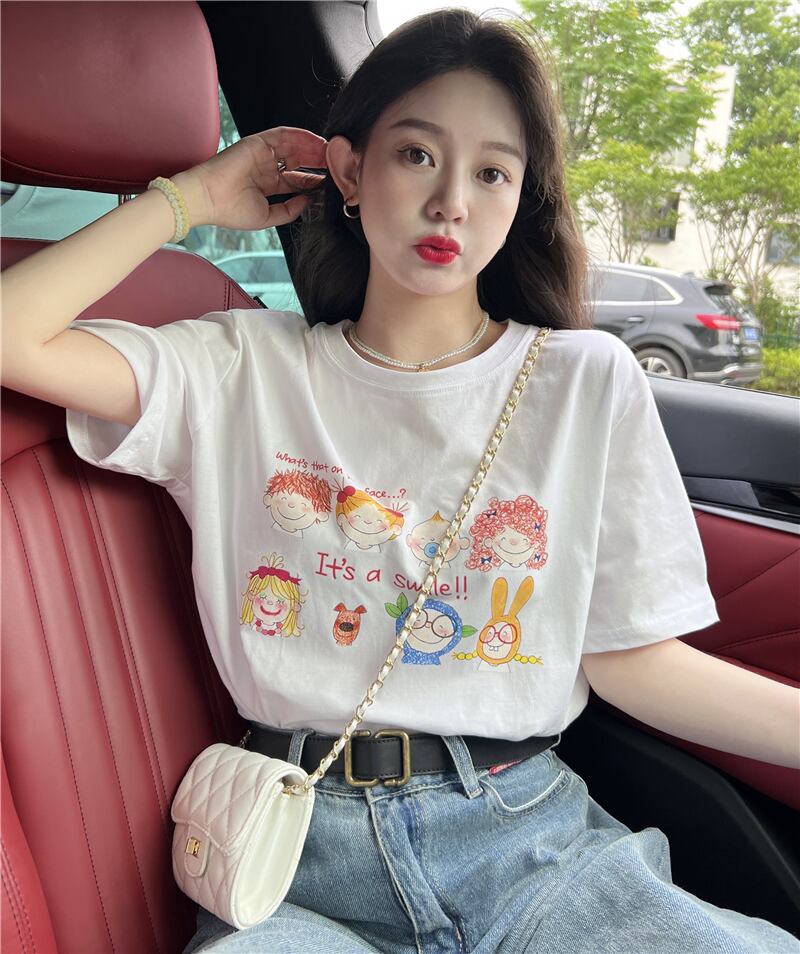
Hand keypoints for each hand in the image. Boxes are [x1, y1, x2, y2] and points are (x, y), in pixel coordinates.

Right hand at [185, 126, 327, 230]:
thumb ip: (289, 210)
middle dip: (318, 162)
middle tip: (337, 165)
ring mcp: (262, 154)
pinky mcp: (258, 143)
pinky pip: (284, 135)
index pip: (296, 179)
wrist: (208, 199)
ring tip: (331, 153)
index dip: (314, 180)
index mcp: (267, 185)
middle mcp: (266, 168)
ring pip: (294, 147)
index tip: (331, 183)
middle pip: (298, 161)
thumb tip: (308, 202)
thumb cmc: (230, 210)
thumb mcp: (267, 217)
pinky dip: (301, 136)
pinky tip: (316, 142)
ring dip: (313, 148)